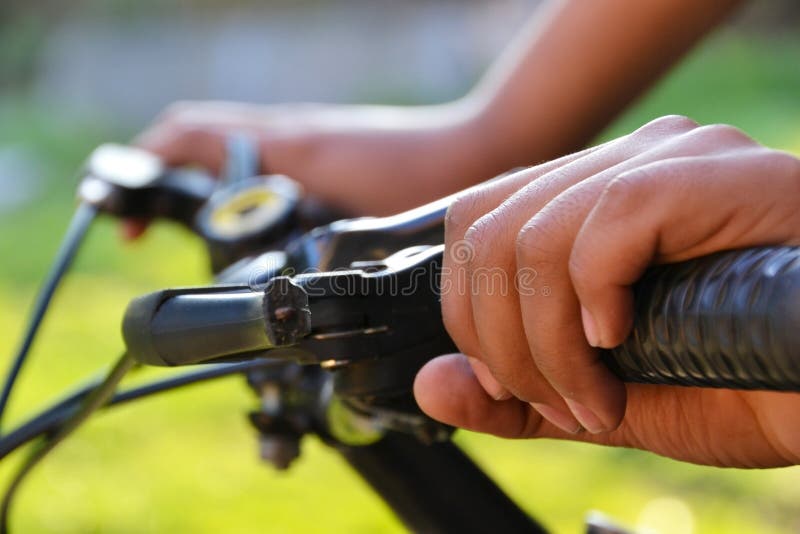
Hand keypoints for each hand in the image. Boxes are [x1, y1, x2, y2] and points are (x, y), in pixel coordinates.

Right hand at [125, 100, 493, 237]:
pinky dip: (243, 191)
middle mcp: (287, 134)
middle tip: (154, 234)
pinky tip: (258, 231)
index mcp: (284, 142)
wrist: (478, 150)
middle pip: (196, 141)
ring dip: (202, 188)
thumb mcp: (358, 212)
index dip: (144, 169)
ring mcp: (306, 139)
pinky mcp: (326, 151)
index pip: (186, 134)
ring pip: (230, 155)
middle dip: (165, 182)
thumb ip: (310, 232)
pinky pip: (265, 164)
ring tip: (196, 239)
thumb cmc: (422, 175)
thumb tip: (264, 267)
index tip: (129, 218)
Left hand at [414, 115, 799, 467]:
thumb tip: (430, 387)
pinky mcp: (710, 172)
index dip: (467, 316)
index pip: (475, 227)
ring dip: (549, 346)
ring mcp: (667, 156)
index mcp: (587, 203)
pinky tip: (625, 341)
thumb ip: (517, 395)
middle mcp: (620, 163)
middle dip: (500, 343)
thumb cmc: (742, 380)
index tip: (503, 385)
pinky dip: (597, 301)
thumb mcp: (607, 400)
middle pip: (488, 233)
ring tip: (599, 399)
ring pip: (535, 238)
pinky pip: (606, 224)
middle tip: (560, 404)